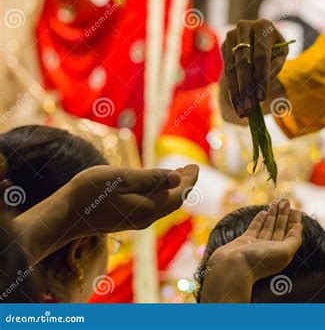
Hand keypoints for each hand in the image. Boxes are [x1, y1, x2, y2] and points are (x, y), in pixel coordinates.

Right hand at [68, 164, 199, 233]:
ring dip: (173, 189)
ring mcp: (137, 222)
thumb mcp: (122, 178)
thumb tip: (178, 178)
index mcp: (149, 208)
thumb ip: (152, 178)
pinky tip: (156, 186)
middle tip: (190, 167)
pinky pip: (153, 207)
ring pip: (164, 205)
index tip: (195, 165)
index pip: (179, 194)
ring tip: (177, 173)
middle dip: (184, 184)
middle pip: (175, 201)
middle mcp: (147, 218)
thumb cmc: (90, 192)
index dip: (190, 180)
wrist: (65, 216)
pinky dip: (160, 195)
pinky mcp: (128, 221)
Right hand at [201, 200, 301, 302]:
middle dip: (284, 215)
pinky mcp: (244, 241)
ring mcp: (257, 245)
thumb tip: (299, 227)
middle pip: (279, 229)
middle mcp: (270, 250)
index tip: (296, 210)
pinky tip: (264, 212)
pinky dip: (260, 220)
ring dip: (273, 215)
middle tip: (286, 201)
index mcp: (281, 253)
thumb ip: (294, 239)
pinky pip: (255, 228)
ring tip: (277, 202)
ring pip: (268, 227)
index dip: (294, 222)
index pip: (290, 235)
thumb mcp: (284, 251)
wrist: (233, 267)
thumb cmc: (259, 261)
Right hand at [222, 19, 287, 117]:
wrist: (259, 42)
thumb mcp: (280, 57)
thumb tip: (262, 83)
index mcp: (264, 26)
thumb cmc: (274, 51)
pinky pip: (227, 71)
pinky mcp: (224, 46)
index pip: (261, 56)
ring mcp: (231, 36)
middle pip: (244, 63)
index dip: (261, 77)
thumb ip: (274, 67)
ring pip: (232, 69)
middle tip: (250, 108)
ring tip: (243, 111)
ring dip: (237, 93)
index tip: (262, 98)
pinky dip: (232, 90)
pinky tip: (237, 105)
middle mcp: (245, 27)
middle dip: (247, 88)